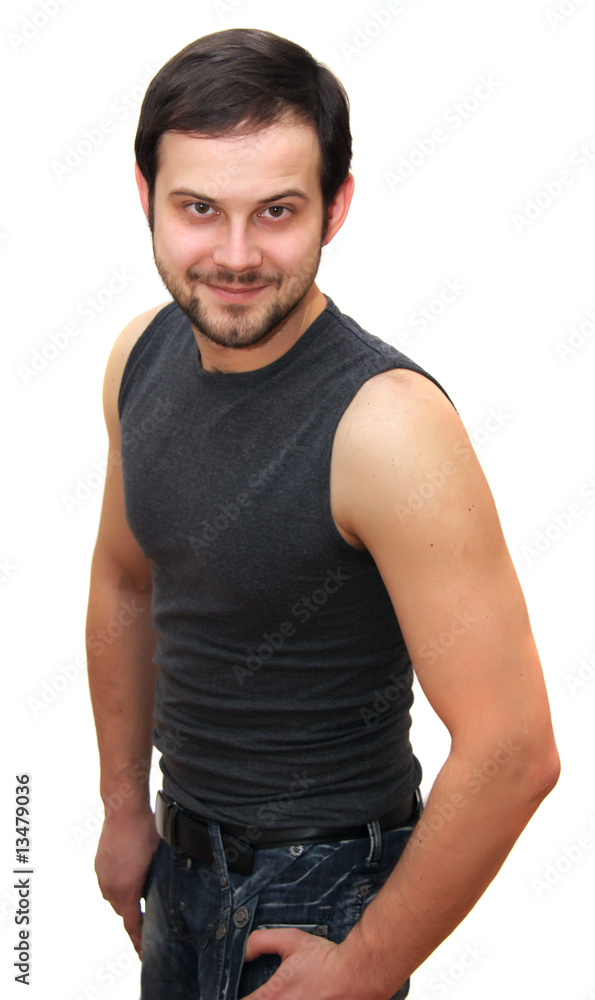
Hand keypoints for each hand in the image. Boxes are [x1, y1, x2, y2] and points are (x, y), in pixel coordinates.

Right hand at [94, 805, 159, 958]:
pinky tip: (130, 875)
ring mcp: (102, 876)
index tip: (144, 952)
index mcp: (127, 889)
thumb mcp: (159, 858)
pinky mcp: (99, 865)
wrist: (123, 807)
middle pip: (124, 912)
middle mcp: (111, 887)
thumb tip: (165, 893)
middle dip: (135, 916)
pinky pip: (109, 884)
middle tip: (149, 920)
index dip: (139, 941)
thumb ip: (157, 881)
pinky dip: (119, 885)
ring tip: (140, 893)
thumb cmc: (146, 830)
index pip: (132, 924)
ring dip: (126, 899)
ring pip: (115, 898)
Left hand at [239, 927, 380, 999]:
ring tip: (290, 995)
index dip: (234, 998)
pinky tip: (299, 998)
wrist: (358, 975)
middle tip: (271, 995)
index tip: (238, 994)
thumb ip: (261, 941)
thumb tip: (244, 952)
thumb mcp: (291, 939)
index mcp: (273, 998)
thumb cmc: (326, 960)